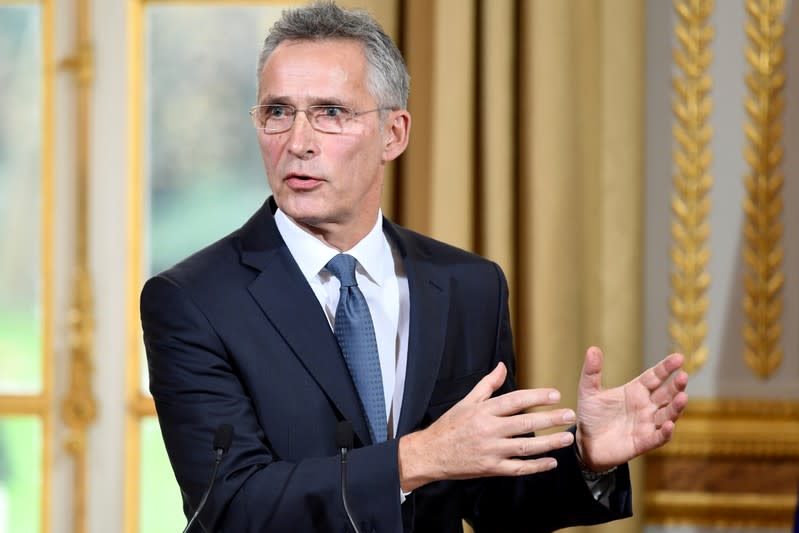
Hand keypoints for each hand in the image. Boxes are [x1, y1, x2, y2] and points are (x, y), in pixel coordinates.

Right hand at [398, 362, 576, 491]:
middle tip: (570, 415)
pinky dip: (536, 467)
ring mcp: (490, 451)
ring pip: (525, 448)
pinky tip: (551, 462)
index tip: (555, 395)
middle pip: (525, 424)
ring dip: (549, 443)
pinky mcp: (490, 469)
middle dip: (550, 419)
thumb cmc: (450, 425)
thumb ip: (487, 384)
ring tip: (567, 438)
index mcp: (483, 411)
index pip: (514, 401)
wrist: (431, 453)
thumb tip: (502, 366)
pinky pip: (517, 469)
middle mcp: (488, 430)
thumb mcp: (466, 401)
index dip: (536, 398)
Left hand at [575, 346, 688, 471]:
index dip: (666, 368)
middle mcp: (645, 407)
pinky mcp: (642, 443)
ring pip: (667, 415)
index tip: (679, 357)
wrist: (585, 443)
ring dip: (675, 407)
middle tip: (684, 376)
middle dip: (676, 386)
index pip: (654, 377)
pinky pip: (657, 438)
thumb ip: (591, 372)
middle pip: (665, 394)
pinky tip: (669, 426)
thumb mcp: (588, 391)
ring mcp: (646, 425)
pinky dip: (664, 433)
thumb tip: (592, 348)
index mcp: (635, 391)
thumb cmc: (591, 415)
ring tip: (682, 397)